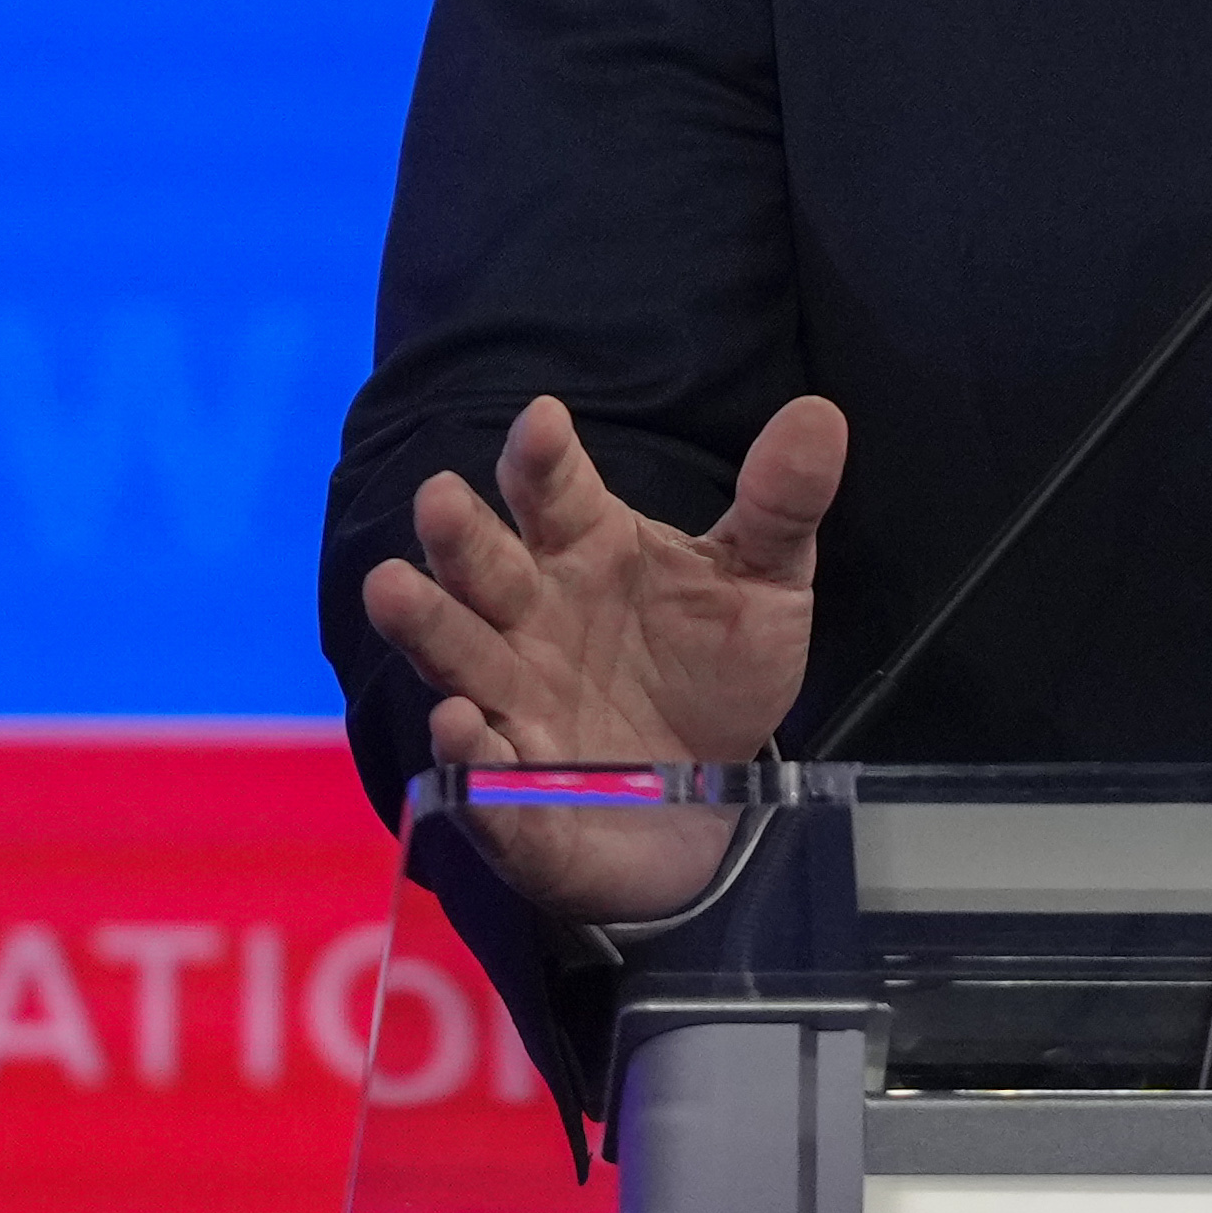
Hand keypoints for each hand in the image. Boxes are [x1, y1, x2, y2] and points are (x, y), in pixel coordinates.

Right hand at [359, 391, 844, 919]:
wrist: (719, 798)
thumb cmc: (718, 669)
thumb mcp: (766, 583)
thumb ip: (781, 504)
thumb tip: (820, 414)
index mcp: (586, 550)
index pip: (555, 492)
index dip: (543, 457)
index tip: (543, 421)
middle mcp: (533, 620)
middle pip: (485, 570)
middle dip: (459, 537)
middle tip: (438, 497)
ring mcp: (516, 707)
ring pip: (458, 660)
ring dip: (427, 627)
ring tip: (390, 586)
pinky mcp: (516, 796)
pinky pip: (483, 776)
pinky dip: (467, 756)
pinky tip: (460, 727)